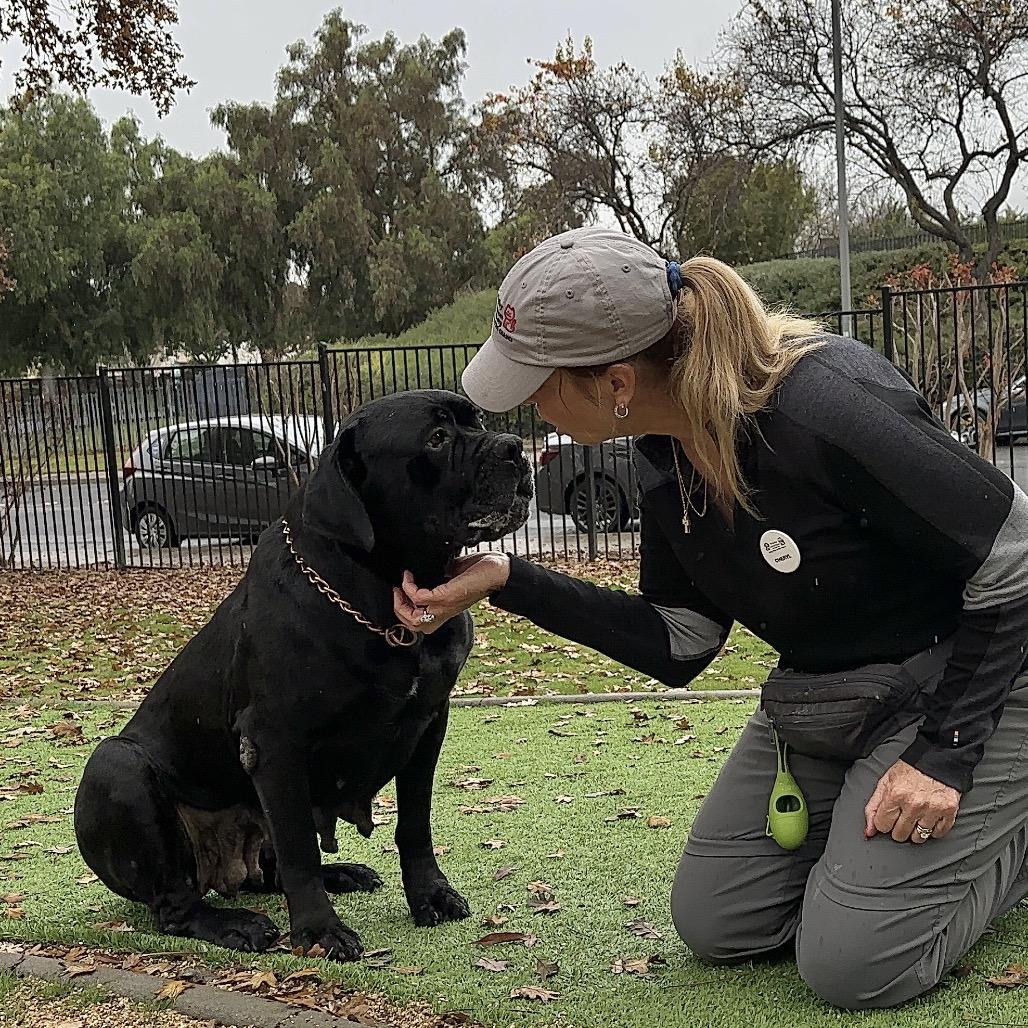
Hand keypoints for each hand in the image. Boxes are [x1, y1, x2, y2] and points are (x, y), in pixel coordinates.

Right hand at [392, 553, 511, 634]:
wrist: (499, 571)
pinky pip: (419, 598)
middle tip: (397, 591)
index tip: (399, 592)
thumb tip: (423, 569)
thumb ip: (438, 577)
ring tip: (402, 584)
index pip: (418, 624)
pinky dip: (409, 587)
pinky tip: (410, 576)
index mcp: (445, 609)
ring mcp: (445, 605)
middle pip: (412, 626)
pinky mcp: (447, 595)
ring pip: (413, 618)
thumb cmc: (480, 572)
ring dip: (401, 600)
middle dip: (398, 609)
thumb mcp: (453, 577)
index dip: (403, 612)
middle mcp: (444, 611)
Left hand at [864, 759, 959, 842]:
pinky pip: (938, 834)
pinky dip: (933, 830)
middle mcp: (914, 804)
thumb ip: (873, 807)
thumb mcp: (885, 782)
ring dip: (915, 831)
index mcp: (895, 794)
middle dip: (898, 828)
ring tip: (915, 818)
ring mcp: (932, 809)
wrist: (937, 759)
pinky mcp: (949, 812)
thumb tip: (869, 831)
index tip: (888, 816)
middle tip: (902, 816)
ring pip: (919, 838)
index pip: (882, 825)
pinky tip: (929, 818)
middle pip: (900, 834)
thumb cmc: (910, 770)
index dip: (883, 822)